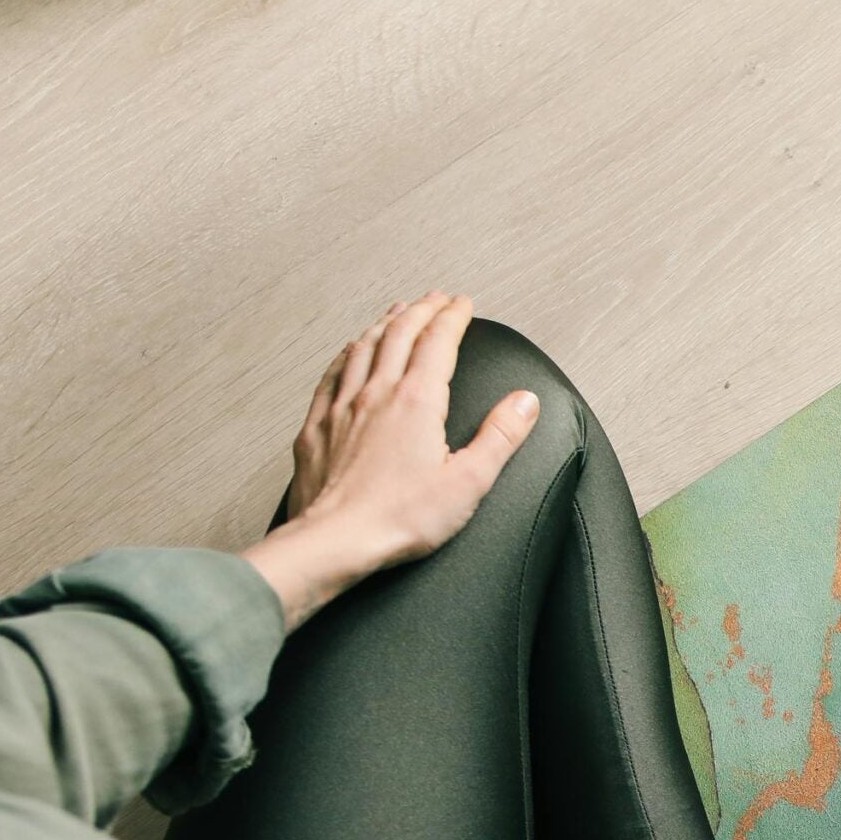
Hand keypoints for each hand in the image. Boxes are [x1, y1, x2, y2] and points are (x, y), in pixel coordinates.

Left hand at [244, 293, 538, 626]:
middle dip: (420, 310)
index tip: (463, 304)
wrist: (335, 541)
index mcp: (416, 402)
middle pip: (398, 334)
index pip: (438, 342)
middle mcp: (376, 394)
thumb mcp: (468, 482)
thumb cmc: (398, 520)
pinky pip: (331, 374)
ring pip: (363, 347)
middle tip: (434, 299)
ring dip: (383, 324)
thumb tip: (524, 403)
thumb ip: (499, 437)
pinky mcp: (317, 427)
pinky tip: (348, 353)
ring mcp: (341, 407)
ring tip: (396, 312)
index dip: (453, 317)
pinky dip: (346, 354)